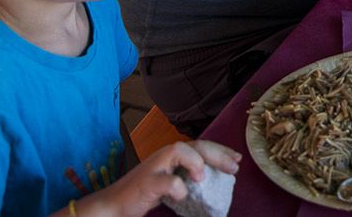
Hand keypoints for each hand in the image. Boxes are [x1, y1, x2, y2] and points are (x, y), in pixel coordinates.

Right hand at [79, 141, 239, 216]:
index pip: (202, 145)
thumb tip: (215, 175)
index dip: (221, 150)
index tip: (237, 159)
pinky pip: (166, 181)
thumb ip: (187, 175)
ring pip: (179, 150)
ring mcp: (154, 167)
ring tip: (203, 177)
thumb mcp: (170, 182)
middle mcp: (164, 156)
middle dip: (218, 154)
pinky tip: (182, 195)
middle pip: (196, 145)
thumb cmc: (143, 194)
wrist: (113, 206)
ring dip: (195, 162)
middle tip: (234, 167)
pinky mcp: (146, 182)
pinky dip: (177, 187)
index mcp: (172, 156)